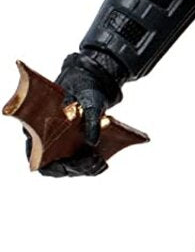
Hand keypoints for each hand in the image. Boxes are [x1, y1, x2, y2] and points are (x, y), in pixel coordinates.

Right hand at [35, 54, 116, 177]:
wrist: (93, 83)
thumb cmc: (83, 87)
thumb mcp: (89, 99)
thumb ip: (90, 117)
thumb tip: (92, 141)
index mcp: (38, 125)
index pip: (34, 153)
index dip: (46, 163)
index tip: (64, 163)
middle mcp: (47, 139)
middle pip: (54, 165)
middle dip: (73, 167)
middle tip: (92, 161)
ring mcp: (61, 145)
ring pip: (68, 167)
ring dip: (84, 169)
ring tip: (100, 163)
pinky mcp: (75, 147)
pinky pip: (80, 164)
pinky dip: (90, 167)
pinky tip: (103, 163)